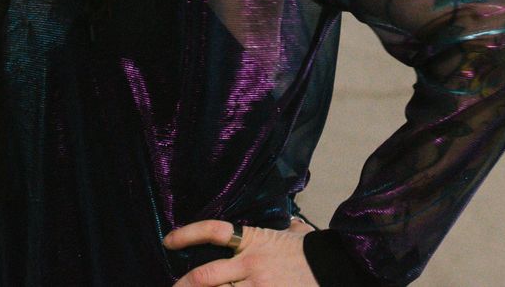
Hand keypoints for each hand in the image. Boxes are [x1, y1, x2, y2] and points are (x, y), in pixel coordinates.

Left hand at [165, 217, 316, 286]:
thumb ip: (286, 229)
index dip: (188, 234)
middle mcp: (251, 265)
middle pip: (206, 276)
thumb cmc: (315, 253)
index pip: (215, 231)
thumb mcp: (296, 235)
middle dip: (183, 285)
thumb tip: (291, 224)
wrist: (335, 270)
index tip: (169, 240)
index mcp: (255, 241)